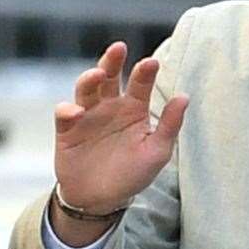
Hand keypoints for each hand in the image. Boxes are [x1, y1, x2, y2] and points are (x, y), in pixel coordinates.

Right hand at [53, 42, 187, 213]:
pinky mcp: (67, 130)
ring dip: (89, 78)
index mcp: (135, 108)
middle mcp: (111, 106)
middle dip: (112, 60)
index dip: (145, 72)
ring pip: (86, 88)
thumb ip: (170, 124)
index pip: (140, 83)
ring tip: (97, 74)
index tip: (151, 63)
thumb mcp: (157, 151)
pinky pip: (64, 113)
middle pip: (109, 76)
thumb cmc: (134, 173)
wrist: (102, 200)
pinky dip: (68, 109)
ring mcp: (88, 116)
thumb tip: (184, 96)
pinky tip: (76, 112)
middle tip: (119, 48)